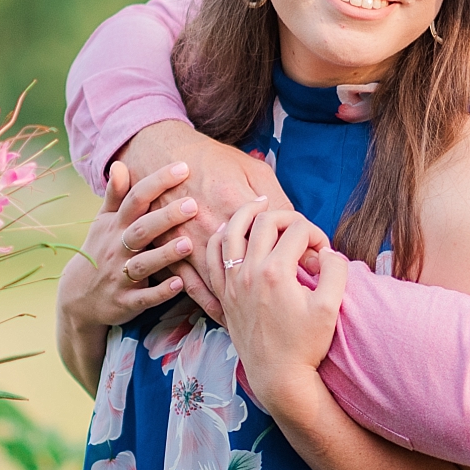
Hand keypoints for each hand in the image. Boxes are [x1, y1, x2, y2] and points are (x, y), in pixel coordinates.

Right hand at [57, 161, 197, 337]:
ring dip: (165, 255)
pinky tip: (179, 284)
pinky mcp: (126, 302)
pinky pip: (144, 298)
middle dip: (165, 217)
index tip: (183, 167)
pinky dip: (160, 293)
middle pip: (140, 230)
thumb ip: (115, 195)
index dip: (157, 182)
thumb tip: (119, 163)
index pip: (135, 199)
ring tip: (188, 244)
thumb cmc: (100, 251)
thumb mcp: (103, 223)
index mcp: (115, 226)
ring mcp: (120, 276)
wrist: (77, 297)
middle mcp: (117, 249)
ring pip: (143, 264)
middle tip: (192, 205)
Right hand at [121, 121, 292, 320]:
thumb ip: (276, 196)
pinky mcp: (170, 254)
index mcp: (235, 205)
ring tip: (266, 316)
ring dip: (241, 303)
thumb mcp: (251, 168)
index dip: (297, 255)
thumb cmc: (210, 158)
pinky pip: (191, 289)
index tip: (310, 267)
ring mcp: (187, 245)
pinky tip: (226, 315)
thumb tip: (299, 224)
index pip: (275, 238)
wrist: (158, 153)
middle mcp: (211, 229)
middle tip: (295, 298)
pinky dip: (210, 305)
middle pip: (249, 267)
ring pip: (220, 285)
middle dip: (273, 286)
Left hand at [207, 198, 348, 420]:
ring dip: (247, 213)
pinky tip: (231, 232)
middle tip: (300, 226)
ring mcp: (232, 283)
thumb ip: (336, 271)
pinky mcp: (224, 294)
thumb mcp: (331, 307)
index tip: (325, 251)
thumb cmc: (305, 345)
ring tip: (260, 204)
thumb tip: (328, 251)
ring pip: (231, 231)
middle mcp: (249, 272)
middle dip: (287, 216)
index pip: (298, 232)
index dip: (316, 234)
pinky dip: (221, 237)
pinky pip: (213, 257)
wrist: (278, 377)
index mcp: (276, 272)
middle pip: (265, 222)